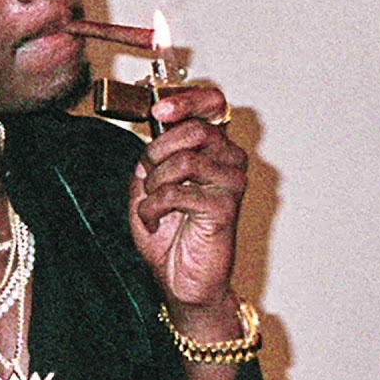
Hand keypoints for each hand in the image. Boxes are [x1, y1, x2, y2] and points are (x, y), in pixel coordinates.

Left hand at [128, 86, 246, 309]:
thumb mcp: (148, 184)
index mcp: (213, 148)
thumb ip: (152, 155)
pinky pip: (180, 192)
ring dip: (155, 183)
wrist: (180, 280)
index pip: (214, 103)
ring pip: (186, 159)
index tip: (159, 110)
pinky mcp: (226, 208)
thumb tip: (154, 125)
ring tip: (150, 203)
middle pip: (197, 128)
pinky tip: (154, 221)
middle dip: (158, 151)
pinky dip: (154, 207)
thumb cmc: (168, 234)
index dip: (188, 99)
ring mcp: (231, 184)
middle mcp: (229, 161)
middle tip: (148, 176)